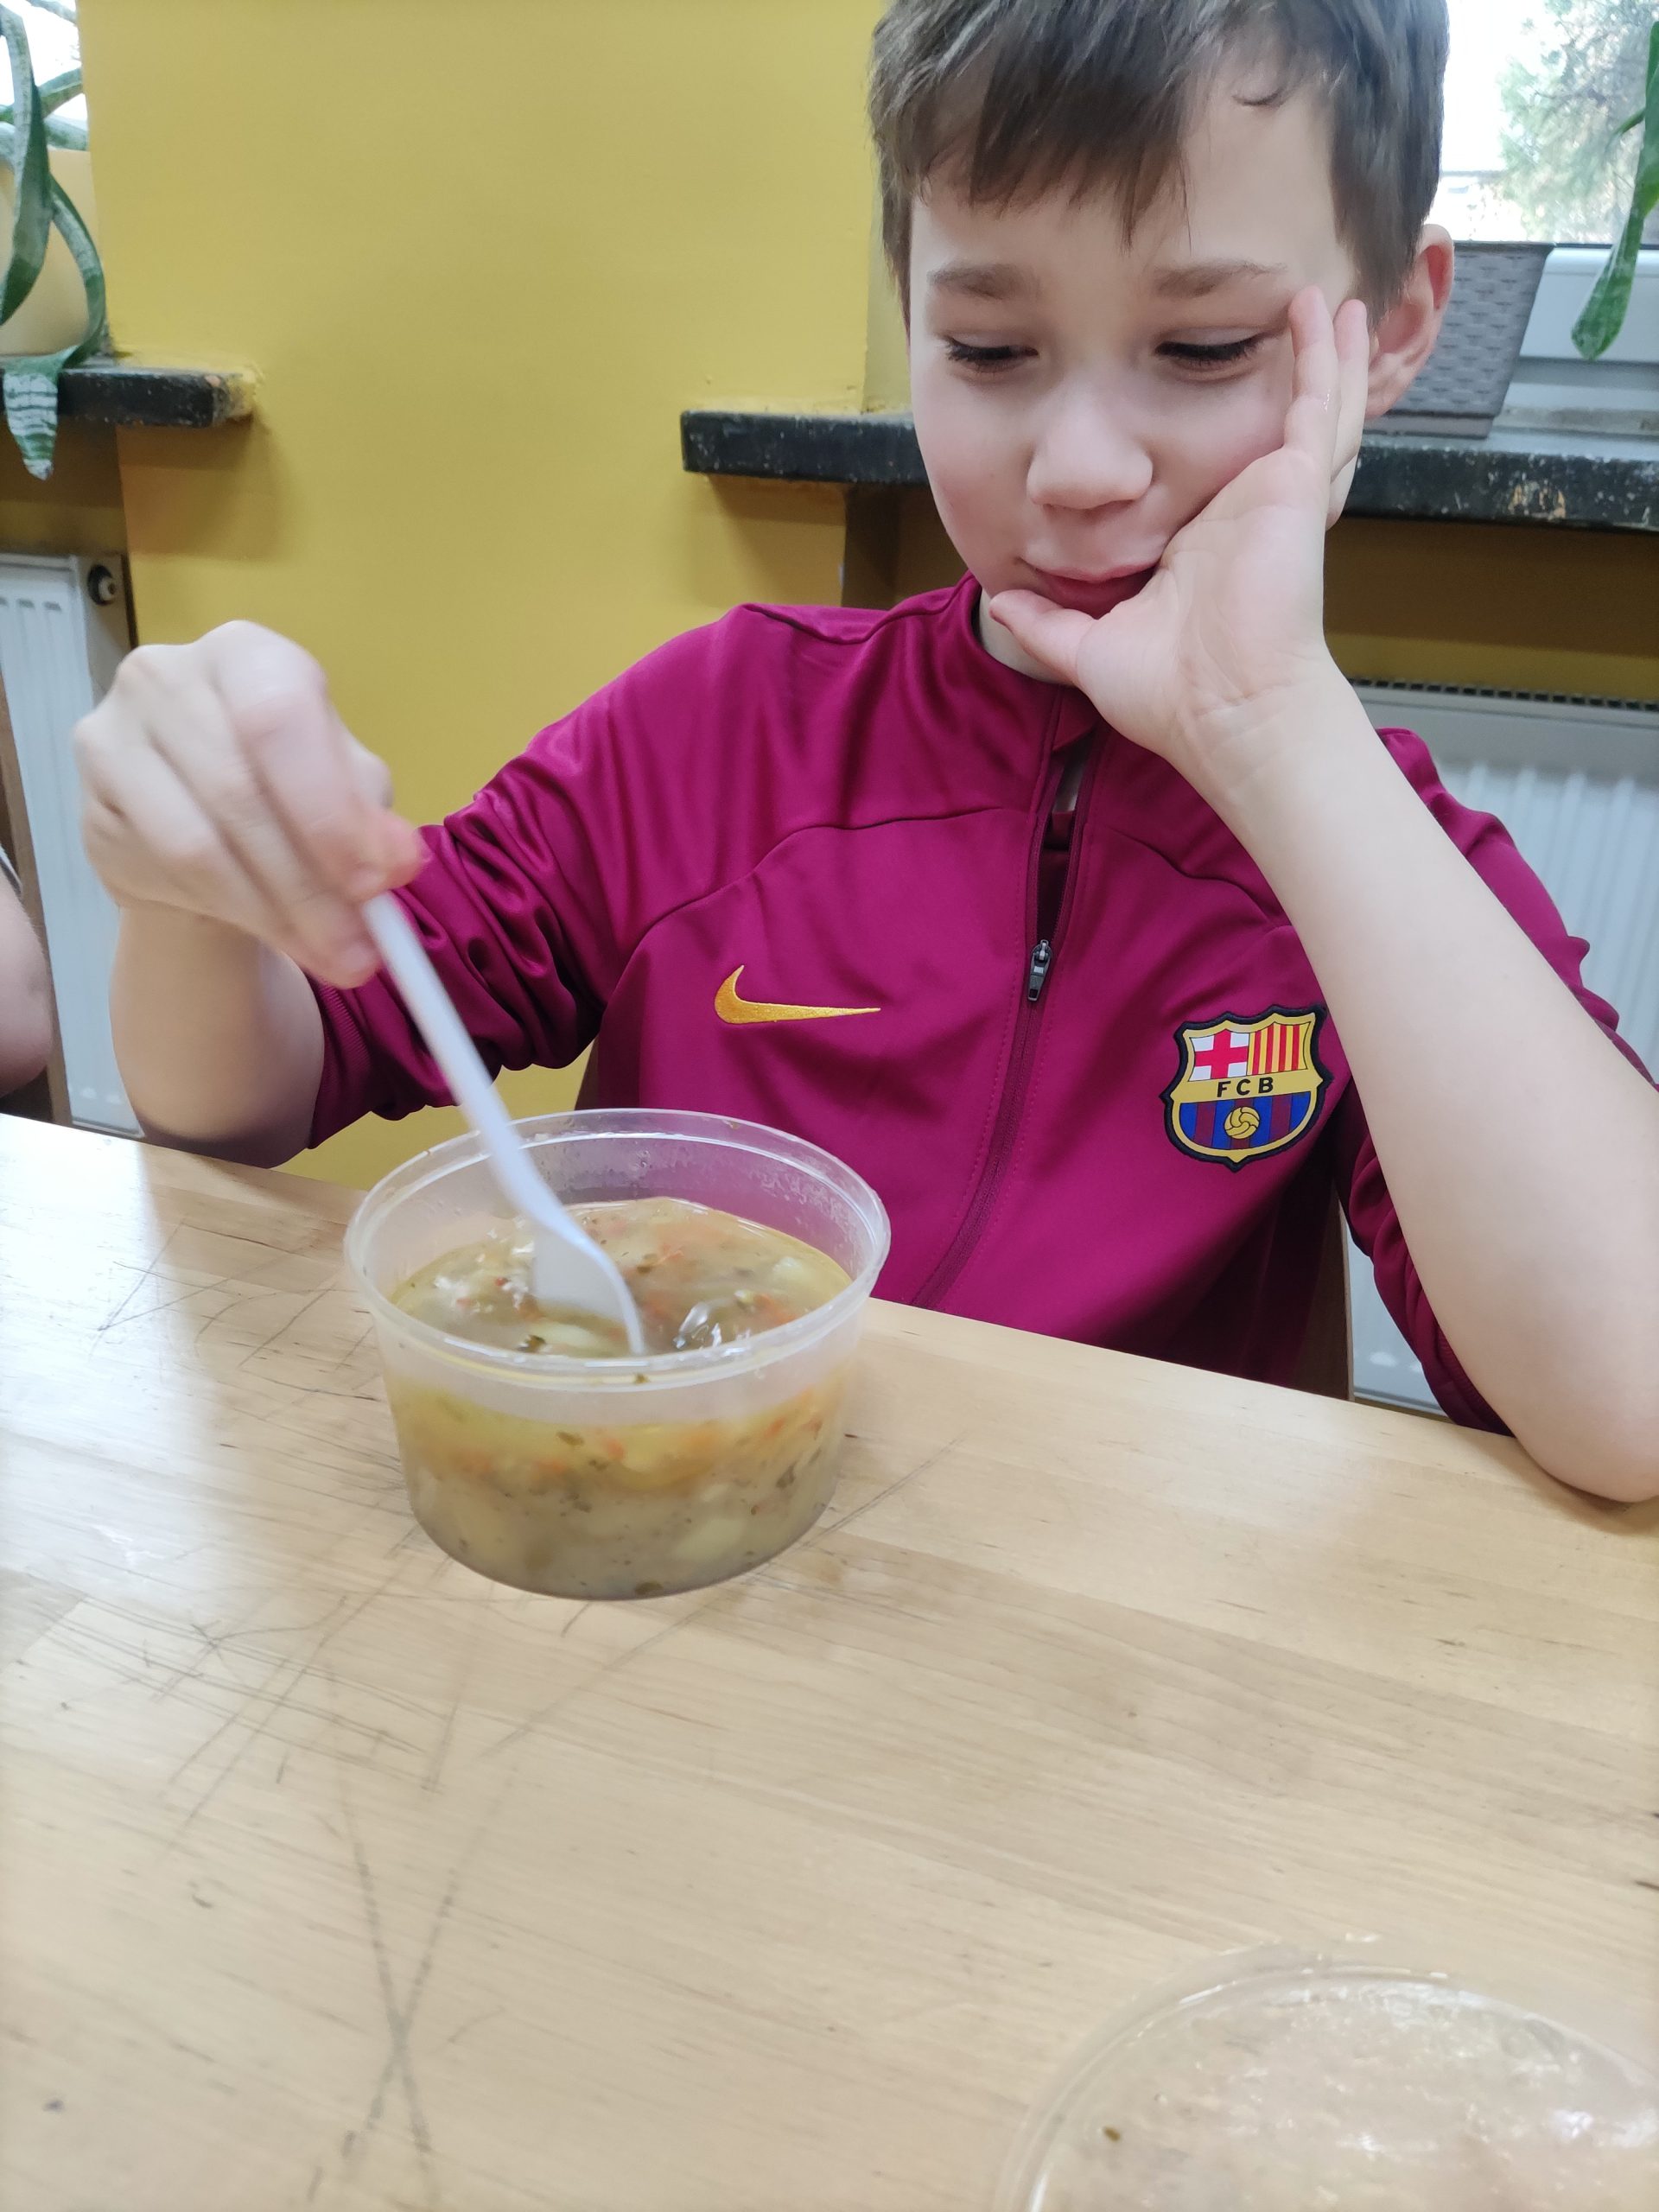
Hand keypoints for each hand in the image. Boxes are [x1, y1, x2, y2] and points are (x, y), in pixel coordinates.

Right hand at [76, 621, 422, 985]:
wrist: (196, 820)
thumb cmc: (284, 789)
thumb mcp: (344, 792)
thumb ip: (370, 820)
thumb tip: (398, 862)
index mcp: (245, 655)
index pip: (280, 719)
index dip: (329, 809)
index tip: (374, 885)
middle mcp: (165, 677)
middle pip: (239, 791)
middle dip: (310, 887)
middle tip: (359, 952)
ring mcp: (112, 738)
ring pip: (198, 845)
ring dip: (274, 915)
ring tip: (328, 955)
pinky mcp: (91, 805)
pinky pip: (164, 874)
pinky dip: (229, 914)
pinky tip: (268, 932)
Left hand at [988, 286, 1369, 806]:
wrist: (1225, 712)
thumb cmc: (1173, 698)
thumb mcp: (1090, 651)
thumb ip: (1047, 626)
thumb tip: (1002, 605)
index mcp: (1199, 546)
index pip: (1206, 475)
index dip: (1208, 437)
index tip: (1197, 395)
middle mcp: (1243, 514)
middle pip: (1265, 429)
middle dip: (1282, 380)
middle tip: (1284, 323)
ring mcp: (1274, 496)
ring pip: (1308, 408)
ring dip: (1317, 352)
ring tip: (1321, 298)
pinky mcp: (1295, 485)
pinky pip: (1317, 406)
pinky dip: (1320, 357)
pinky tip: (1322, 309)